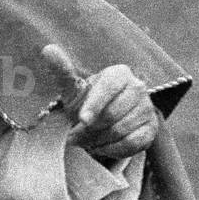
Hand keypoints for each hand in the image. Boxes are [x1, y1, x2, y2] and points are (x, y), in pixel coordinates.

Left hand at [41, 43, 157, 159]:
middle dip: (91, 128)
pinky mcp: (151, 128)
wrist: (103, 118)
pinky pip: (132, 143)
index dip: (94, 105)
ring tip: (86, 140)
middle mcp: (138, 88)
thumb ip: (62, 70)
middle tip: (76, 134)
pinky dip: (112, 149)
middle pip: (114, 113)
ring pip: (121, 130)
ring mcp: (147, 108)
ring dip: (98, 140)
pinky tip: (101, 146)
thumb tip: (48, 50)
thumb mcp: (73, 87)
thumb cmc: (86, 100)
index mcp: (119, 74)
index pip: (109, 87)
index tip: (82, 119)